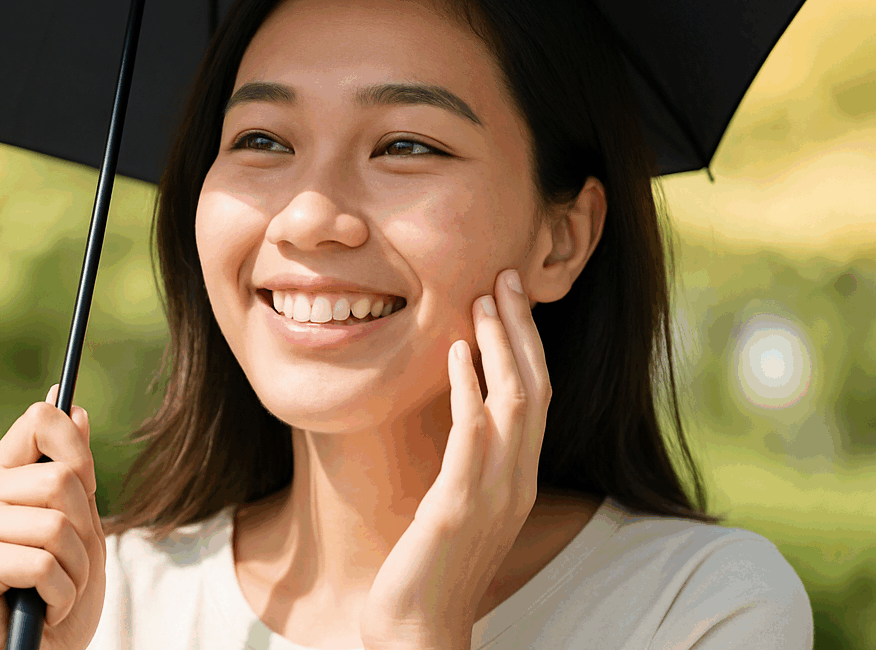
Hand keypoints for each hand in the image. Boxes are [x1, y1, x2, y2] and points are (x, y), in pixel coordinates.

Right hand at [0, 385, 106, 649]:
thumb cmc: (58, 587)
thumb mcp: (80, 521)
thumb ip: (73, 465)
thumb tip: (73, 406)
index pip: (40, 420)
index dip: (78, 451)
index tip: (83, 485)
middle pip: (61, 477)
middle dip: (85, 529)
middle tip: (69, 561)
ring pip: (57, 524)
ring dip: (76, 567)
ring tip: (56, 587)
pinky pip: (43, 563)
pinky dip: (61, 592)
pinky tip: (43, 606)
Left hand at [360, 269, 550, 649]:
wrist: (420, 629)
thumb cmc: (433, 567)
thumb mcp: (461, 506)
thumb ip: (472, 465)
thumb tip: (466, 420)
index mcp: (519, 479)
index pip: (537, 398)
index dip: (528, 346)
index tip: (511, 301)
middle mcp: (517, 480)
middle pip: (535, 387)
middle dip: (522, 329)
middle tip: (506, 278)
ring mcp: (495, 492)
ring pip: (514, 400)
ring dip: (502, 345)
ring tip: (484, 298)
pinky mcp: (460, 504)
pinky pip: (473, 433)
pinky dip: (469, 387)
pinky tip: (458, 352)